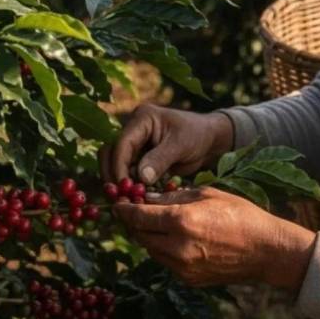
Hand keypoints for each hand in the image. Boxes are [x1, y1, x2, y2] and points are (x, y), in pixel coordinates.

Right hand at [98, 104, 233, 185]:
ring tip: (128, 199)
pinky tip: (136, 196)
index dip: (119, 166)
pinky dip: (130, 184)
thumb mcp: (180, 145)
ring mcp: (135, 143)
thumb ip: (159, 160)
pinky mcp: (139, 157)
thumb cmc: (197, 135)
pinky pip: (127, 171)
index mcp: (142, 118)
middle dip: (113, 174)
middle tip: (119, 197)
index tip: (124, 188)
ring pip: (115, 163)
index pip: (122, 144)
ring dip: (119, 181)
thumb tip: (140, 178)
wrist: (209, 138)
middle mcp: (134, 129)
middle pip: (110, 152)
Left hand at [114, 187, 316, 289]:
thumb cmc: (240, 214)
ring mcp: (182, 267)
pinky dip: (162, 249)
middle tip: (132, 210)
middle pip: (139, 235)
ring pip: (150, 250)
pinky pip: (165, 261)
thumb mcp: (206, 194)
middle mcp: (177, 247)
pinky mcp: (188, 280)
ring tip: (153, 222)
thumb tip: (147, 197)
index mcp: (181, 221)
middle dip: (132, 223)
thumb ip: (172, 197)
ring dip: (147, 236)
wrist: (266, 251)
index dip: (124, 209)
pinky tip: (172, 237)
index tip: (117, 203)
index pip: (138, 216)